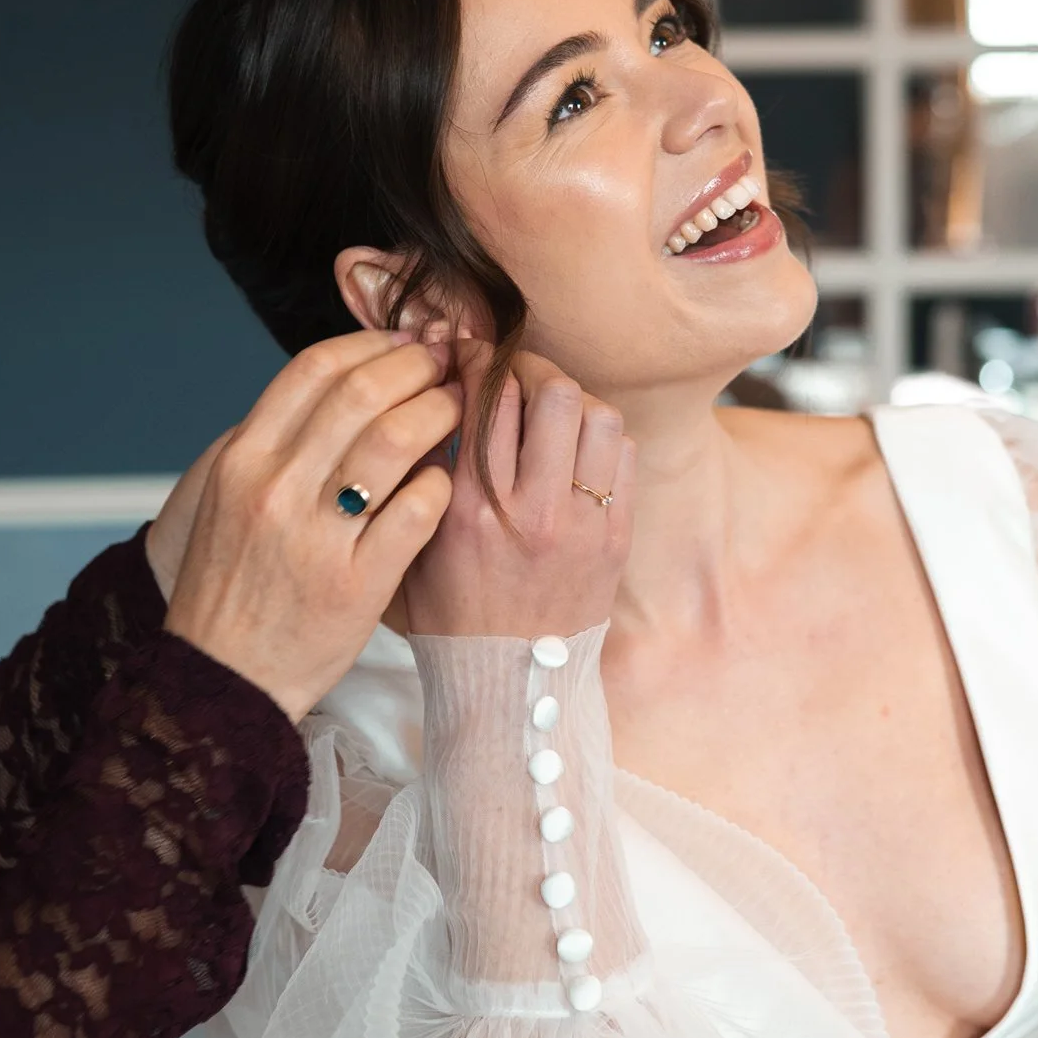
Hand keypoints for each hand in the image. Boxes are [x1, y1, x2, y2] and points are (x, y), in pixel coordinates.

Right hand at [162, 331, 460, 717]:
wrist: (223, 678)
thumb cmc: (236, 584)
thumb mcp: (234, 499)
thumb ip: (280, 440)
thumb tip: (348, 379)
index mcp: (243, 460)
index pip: (315, 369)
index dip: (373, 343)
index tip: (407, 340)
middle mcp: (275, 489)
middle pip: (363, 393)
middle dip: (418, 366)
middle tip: (449, 364)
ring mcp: (317, 538)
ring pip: (396, 441)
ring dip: (441, 412)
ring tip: (459, 408)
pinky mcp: (358, 584)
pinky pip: (419, 510)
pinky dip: (442, 481)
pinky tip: (448, 479)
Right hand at [401, 340, 633, 639]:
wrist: (510, 685)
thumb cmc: (451, 613)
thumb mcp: (415, 544)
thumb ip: (422, 472)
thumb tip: (438, 393)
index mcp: (469, 510)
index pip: (484, 400)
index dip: (478, 360)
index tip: (472, 352)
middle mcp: (529, 511)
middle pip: (551, 392)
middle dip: (532, 368)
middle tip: (518, 375)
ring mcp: (581, 525)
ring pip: (597, 414)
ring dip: (572, 401)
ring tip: (551, 412)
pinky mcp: (616, 538)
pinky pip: (623, 455)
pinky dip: (600, 439)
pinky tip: (576, 450)